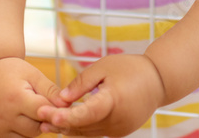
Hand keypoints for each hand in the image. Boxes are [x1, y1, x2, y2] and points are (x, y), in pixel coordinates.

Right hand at [0, 57, 66, 137]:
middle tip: (38, 104)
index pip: (44, 112)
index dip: (54, 109)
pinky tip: (17, 117)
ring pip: (26, 136)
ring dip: (31, 126)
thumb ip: (51, 91)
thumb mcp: (34, 75)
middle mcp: (3, 116)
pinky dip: (19, 131)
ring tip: (26, 109)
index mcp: (16, 98)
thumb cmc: (13, 71)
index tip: (59, 106)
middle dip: (42, 119)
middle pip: (36, 129)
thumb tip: (67, 105)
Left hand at [37, 54, 165, 136]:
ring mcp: (119, 129)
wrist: (158, 81)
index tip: (49, 115)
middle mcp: (117, 120)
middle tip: (39, 116)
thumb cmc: (131, 68)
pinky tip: (66, 123)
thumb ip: (81, 83)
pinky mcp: (120, 132)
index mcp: (114, 100)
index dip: (66, 117)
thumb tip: (60, 99)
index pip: (86, 113)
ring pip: (88, 132)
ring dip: (68, 128)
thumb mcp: (104, 67)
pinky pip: (96, 132)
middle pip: (83, 126)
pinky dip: (82, 127)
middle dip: (60, 122)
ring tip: (46, 123)